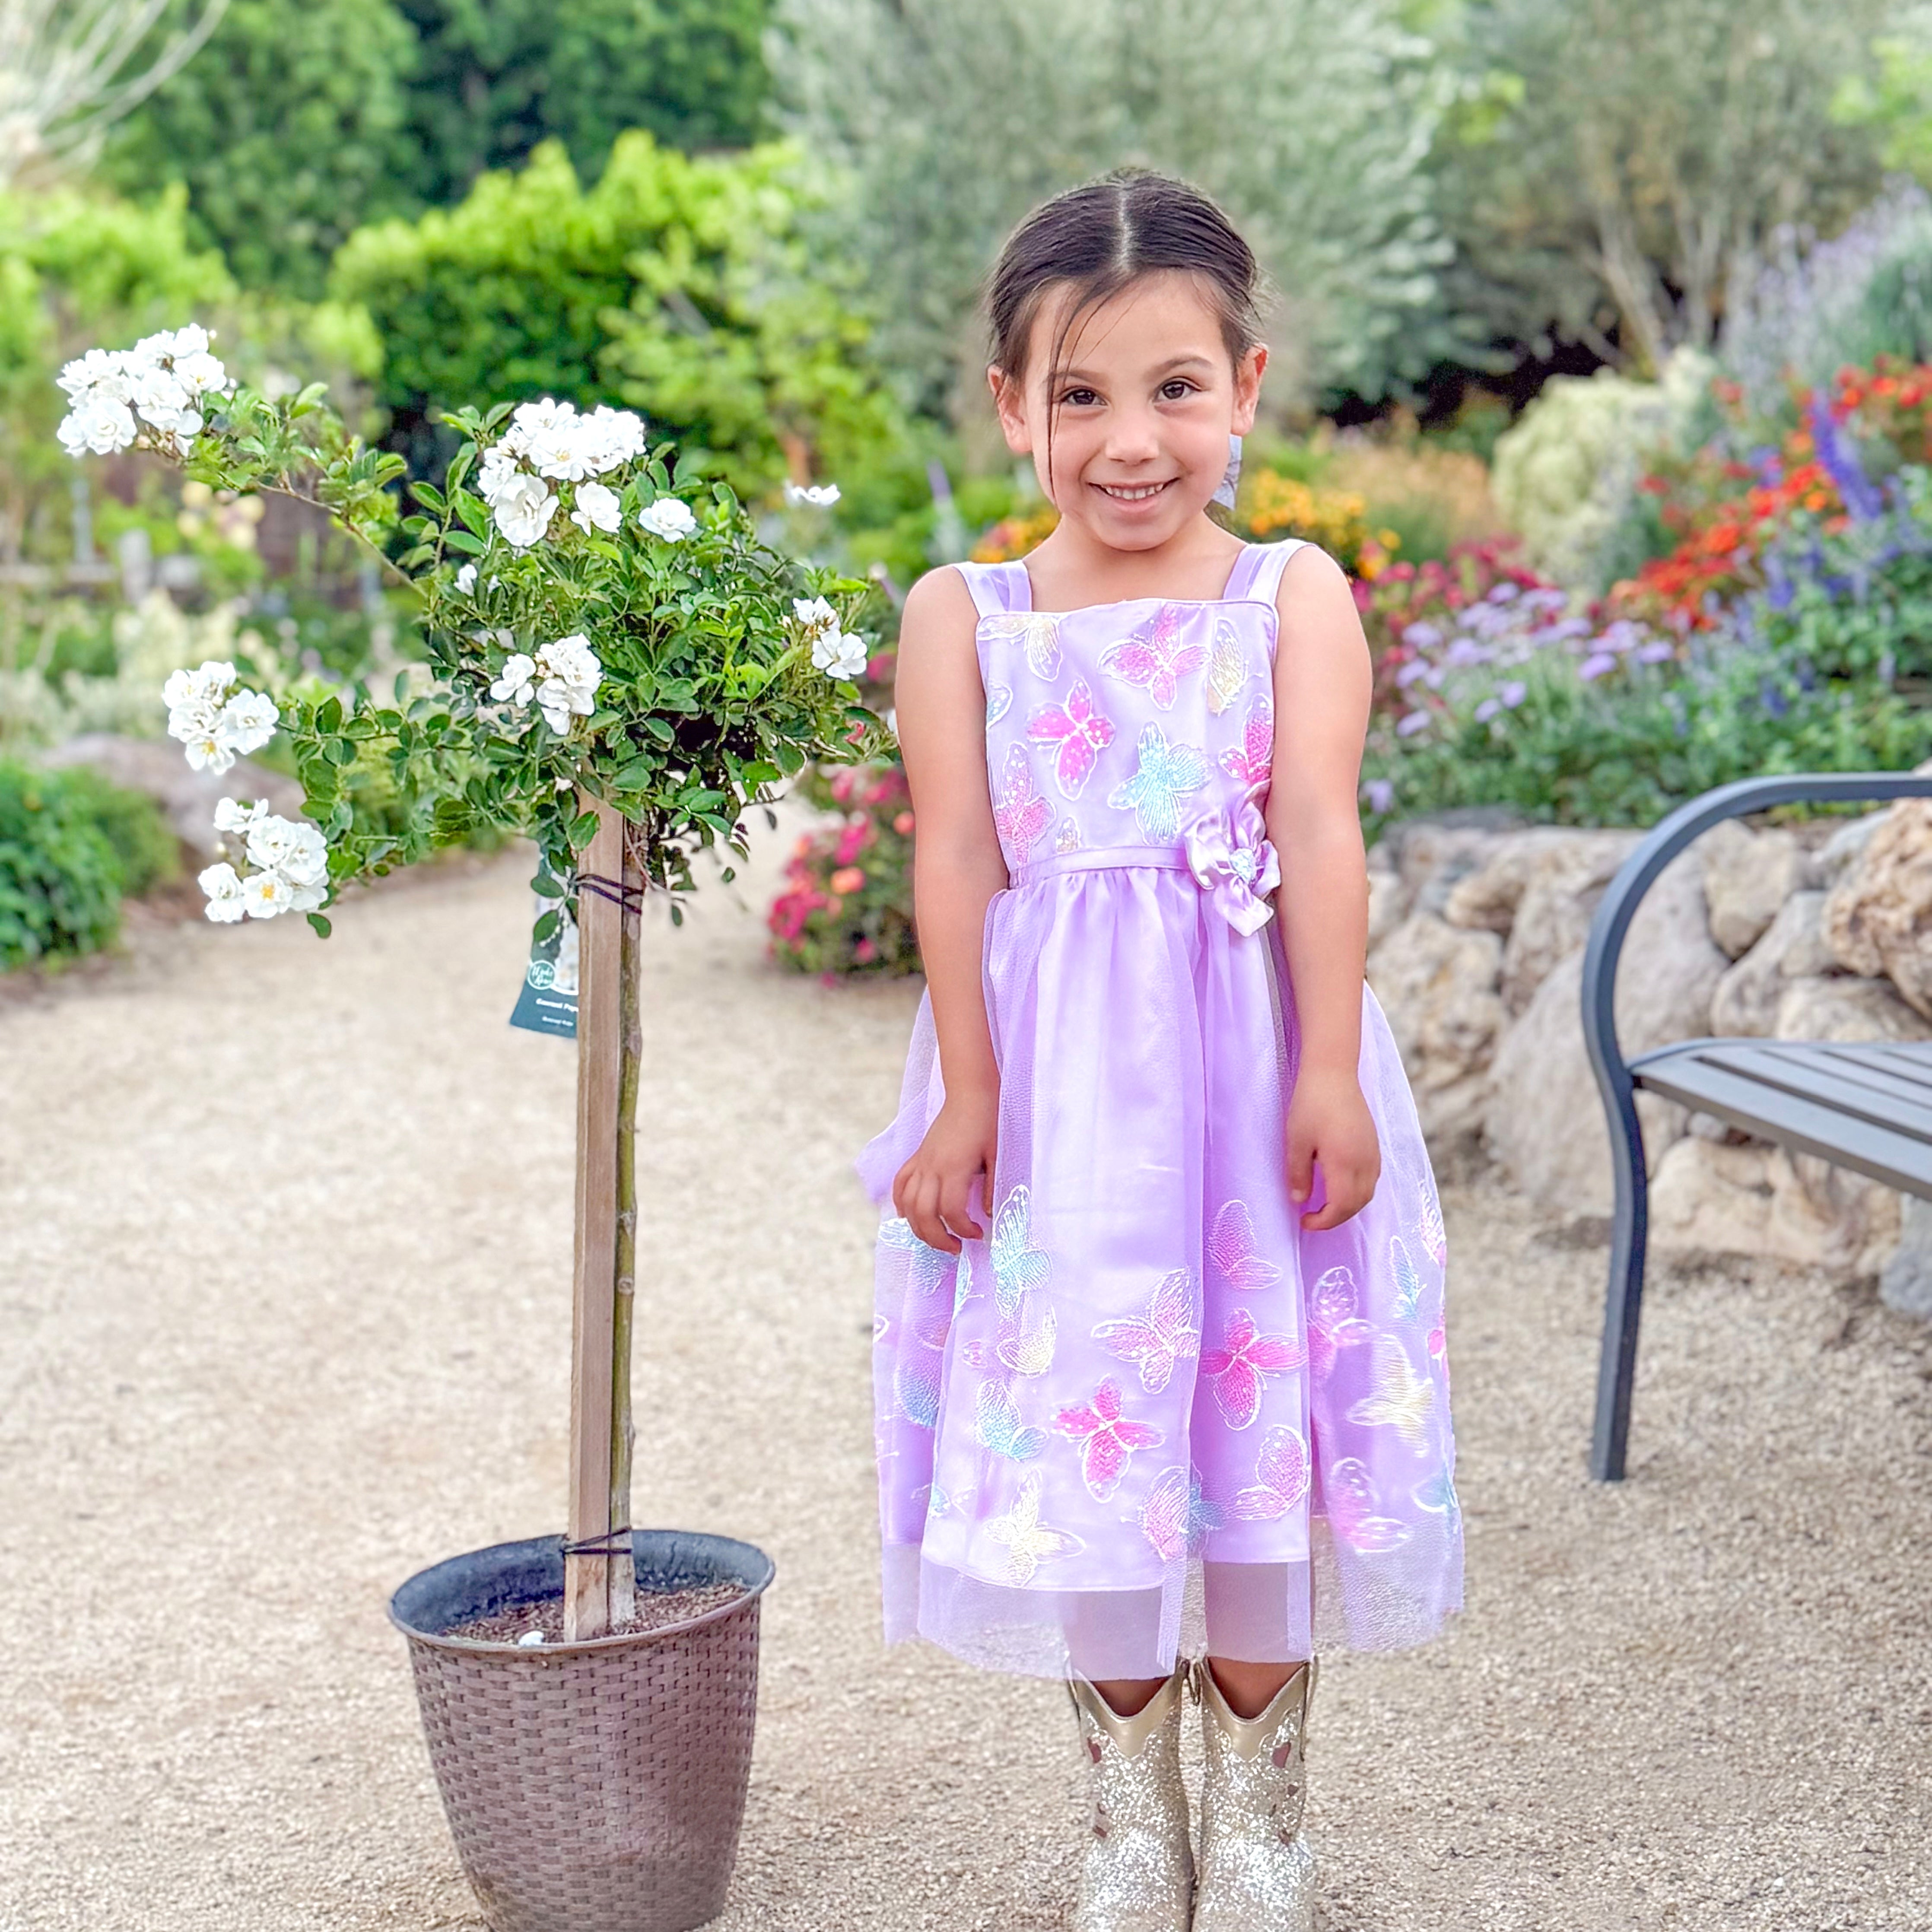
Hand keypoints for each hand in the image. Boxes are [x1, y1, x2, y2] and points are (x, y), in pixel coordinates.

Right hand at [892, 1087, 998, 1253]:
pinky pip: (900, 1183)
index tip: (977, 1234)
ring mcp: (922, 1162)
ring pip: (908, 1203)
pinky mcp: (917, 1156)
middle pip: (924, 1214)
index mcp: (955, 1168)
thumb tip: (986, 1215)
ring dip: (918, 1227)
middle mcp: (933, 1168)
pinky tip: (909, 1216)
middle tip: (955, 1248)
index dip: (963, 1230)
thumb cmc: (988, 1123)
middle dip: (937, 1238)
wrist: (970, 1095)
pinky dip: (901, 1203)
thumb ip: (992, 1188)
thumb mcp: (998, 1155)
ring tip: (935, 1237)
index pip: (951, 1211)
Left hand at [1286, 1066, 1379, 1230]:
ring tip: (1326, 1205)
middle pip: (1358, 1204)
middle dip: (1336, 1217)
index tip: (1304, 1221)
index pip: (1341, 1207)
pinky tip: (1341, 1185)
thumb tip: (1299, 1201)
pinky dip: (1358, 1190)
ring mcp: (1373, 1152)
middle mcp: (1365, 1161)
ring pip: (1368, 1192)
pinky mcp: (1374, 1143)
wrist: (1333, 1072)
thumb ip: (1298, 1175)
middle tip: (1313, 1218)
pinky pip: (1372, 1177)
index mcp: (1345, 1163)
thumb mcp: (1296, 1141)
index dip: (1324, 1221)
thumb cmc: (1311, 1104)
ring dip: (1349, 1206)